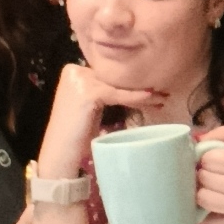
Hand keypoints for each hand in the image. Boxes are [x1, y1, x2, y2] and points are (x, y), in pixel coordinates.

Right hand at [36, 63, 166, 177]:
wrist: (61, 153)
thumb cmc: (77, 134)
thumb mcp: (92, 106)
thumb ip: (105, 92)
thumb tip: (133, 86)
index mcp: (74, 71)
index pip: (108, 74)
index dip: (130, 82)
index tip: (151, 88)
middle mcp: (74, 71)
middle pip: (114, 77)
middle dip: (138, 86)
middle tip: (162, 93)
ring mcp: (80, 80)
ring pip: (119, 85)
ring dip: (142, 93)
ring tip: (162, 99)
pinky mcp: (88, 92)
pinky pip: (118, 94)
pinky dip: (135, 98)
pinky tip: (150, 99)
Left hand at [195, 127, 223, 223]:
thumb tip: (198, 138)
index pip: (208, 159)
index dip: (208, 157)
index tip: (216, 159)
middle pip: (203, 178)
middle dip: (205, 173)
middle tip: (216, 174)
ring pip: (202, 199)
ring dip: (204, 192)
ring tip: (215, 189)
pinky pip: (209, 223)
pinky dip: (208, 215)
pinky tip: (217, 207)